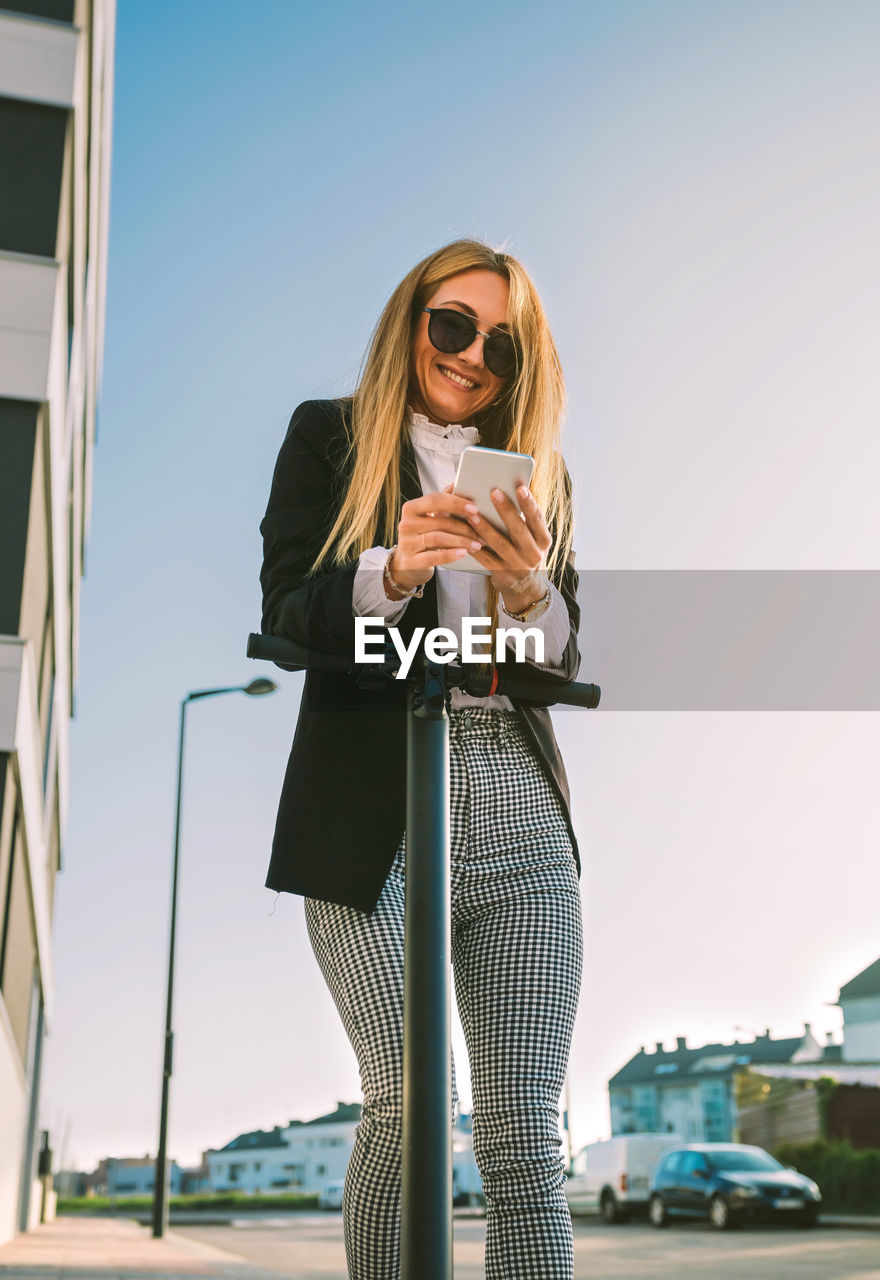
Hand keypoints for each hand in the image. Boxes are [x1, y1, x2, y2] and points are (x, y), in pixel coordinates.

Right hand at [386, 486, 482, 598]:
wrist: (407, 563)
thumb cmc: (423, 536)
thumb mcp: (430, 517)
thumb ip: (442, 502)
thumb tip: (457, 483)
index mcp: (411, 508)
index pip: (435, 500)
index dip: (456, 503)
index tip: (474, 508)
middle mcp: (406, 524)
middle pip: (440, 521)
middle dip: (465, 526)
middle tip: (482, 532)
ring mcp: (406, 543)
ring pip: (438, 538)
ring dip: (461, 541)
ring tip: (477, 544)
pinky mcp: (410, 561)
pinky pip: (433, 557)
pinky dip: (450, 554)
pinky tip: (463, 553)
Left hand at [466, 485, 551, 611]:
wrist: (525, 588)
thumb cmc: (526, 554)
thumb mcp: (534, 540)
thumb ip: (527, 523)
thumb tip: (511, 494)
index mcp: (544, 541)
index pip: (537, 519)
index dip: (529, 503)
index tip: (520, 488)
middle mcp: (534, 554)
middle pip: (518, 529)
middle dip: (505, 510)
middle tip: (494, 492)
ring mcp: (518, 566)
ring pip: (500, 544)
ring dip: (485, 527)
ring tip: (473, 513)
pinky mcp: (503, 575)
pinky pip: (486, 559)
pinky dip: (476, 547)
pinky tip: (466, 535)